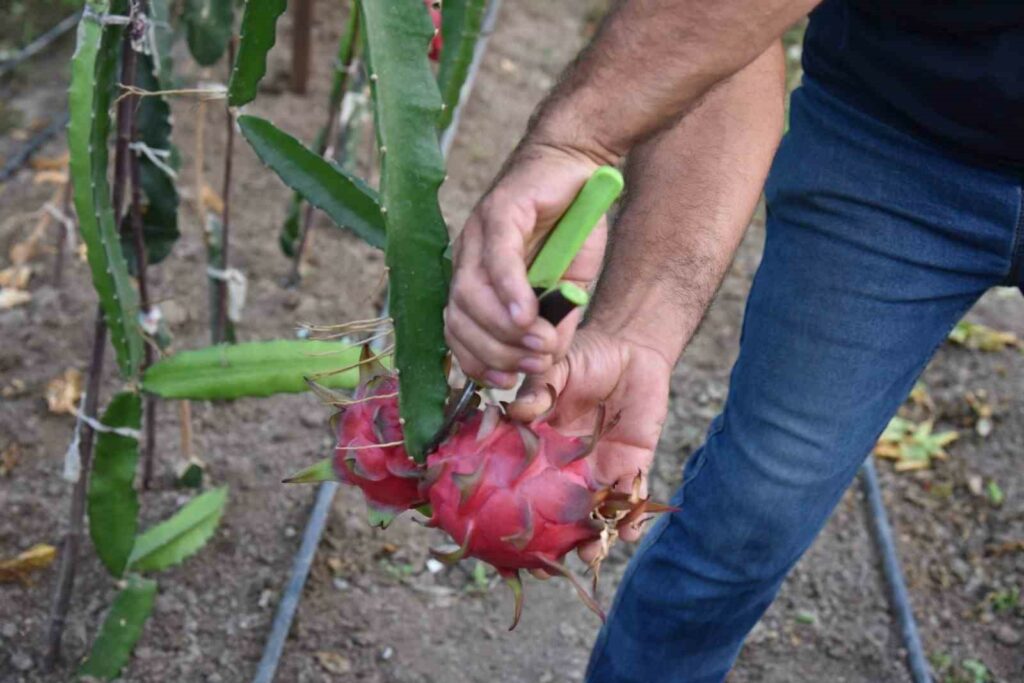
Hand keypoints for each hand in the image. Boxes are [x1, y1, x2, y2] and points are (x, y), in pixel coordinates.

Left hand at [445, 143, 606, 388]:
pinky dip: (509, 292)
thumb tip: (543, 365)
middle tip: (533, 364)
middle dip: (494, 351)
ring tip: (539, 344)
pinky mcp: (501, 208)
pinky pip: (496, 258)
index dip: (477, 362)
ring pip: (470, 293)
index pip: (457, 332)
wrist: (581, 168)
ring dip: (503, 329)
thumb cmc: (570, 229)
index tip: (507, 382)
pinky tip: (528, 315)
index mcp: (475, 280)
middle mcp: (467, 257)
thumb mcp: (566, 290)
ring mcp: (479, 232)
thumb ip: (552, 325)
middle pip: (458, 318)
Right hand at [507, 326, 672, 560]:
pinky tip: (628, 533)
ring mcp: (599, 468)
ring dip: (592, 539)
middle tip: (540, 567)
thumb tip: (516, 411)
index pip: (521, 481)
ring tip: (588, 555)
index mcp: (540, 444)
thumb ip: (538, 390)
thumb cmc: (586, 356)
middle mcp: (566, 465)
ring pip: (592, 513)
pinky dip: (632, 520)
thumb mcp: (556, 369)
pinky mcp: (633, 465)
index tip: (499, 534)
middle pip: (555, 510)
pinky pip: (632, 499)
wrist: (632, 348)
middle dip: (549, 541)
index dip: (510, 509)